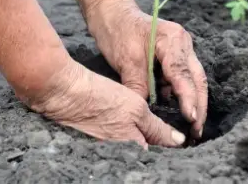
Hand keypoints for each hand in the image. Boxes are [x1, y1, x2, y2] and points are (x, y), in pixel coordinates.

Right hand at [26, 59, 186, 148]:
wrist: (64, 93)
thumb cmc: (102, 99)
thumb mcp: (137, 109)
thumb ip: (158, 128)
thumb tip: (178, 141)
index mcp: (132, 150)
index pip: (159, 154)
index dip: (171, 146)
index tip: (183, 137)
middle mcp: (120, 155)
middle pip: (146, 152)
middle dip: (159, 144)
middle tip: (170, 131)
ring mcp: (108, 149)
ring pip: (134, 147)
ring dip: (145, 139)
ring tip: (153, 126)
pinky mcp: (99, 142)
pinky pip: (120, 142)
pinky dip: (128, 135)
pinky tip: (131, 124)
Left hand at [87, 0, 207, 138]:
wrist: (112, 12)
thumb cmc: (117, 31)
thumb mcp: (126, 61)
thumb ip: (138, 86)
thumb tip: (146, 113)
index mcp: (173, 40)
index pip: (183, 74)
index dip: (189, 98)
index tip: (191, 118)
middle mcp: (183, 43)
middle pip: (198, 78)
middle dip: (199, 105)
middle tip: (197, 131)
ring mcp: (182, 49)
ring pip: (194, 79)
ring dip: (194, 101)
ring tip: (192, 126)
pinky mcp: (175, 55)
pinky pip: (182, 77)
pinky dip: (181, 94)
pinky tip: (178, 111)